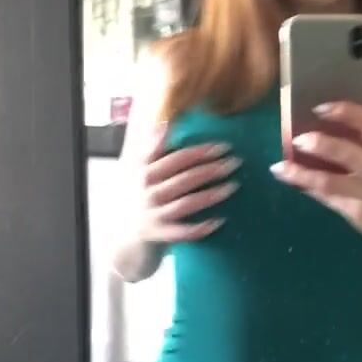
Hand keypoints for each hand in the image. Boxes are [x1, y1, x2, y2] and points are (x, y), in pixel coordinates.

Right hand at [140, 126, 240, 242]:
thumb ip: (153, 149)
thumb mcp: (141, 172)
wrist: (126, 238)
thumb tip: (166, 123)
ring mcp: (153, 214)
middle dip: (210, 169)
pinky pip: (182, 232)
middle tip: (235, 163)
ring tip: (233, 186)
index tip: (223, 146)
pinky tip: (219, 221)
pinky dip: (200, 228)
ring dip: (210, 195)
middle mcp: (147, 191)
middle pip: (183, 178)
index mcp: (144, 171)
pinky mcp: (159, 234)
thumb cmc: (141, 199)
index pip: (174, 157)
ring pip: (185, 203)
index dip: (199, 152)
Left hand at [270, 102, 361, 249]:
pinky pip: (329, 199)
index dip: (345, 112)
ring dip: (303, 174)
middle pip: (350, 153)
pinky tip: (293, 182)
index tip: (320, 108)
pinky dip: (309, 189)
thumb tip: (327, 125)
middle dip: (322, 144)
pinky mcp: (360, 213)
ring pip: (332, 182)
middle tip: (298, 139)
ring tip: (281, 167)